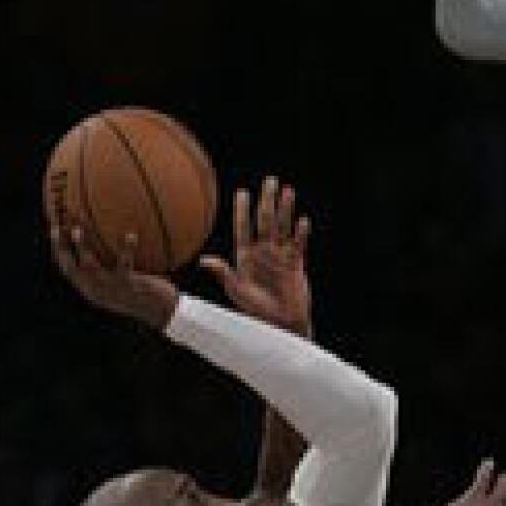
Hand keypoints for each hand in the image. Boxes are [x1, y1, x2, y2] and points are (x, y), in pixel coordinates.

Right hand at [49, 224, 178, 329]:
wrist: (163, 313)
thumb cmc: (145, 292)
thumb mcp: (122, 280)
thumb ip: (111, 263)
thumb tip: (108, 233)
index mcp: (92, 290)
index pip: (67, 269)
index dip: (57, 249)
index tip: (52, 227)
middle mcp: (97, 291)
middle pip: (70, 268)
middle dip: (60, 247)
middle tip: (56, 226)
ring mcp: (112, 290)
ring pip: (90, 267)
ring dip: (81, 248)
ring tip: (78, 230)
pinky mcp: (129, 287)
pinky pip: (125, 265)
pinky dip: (126, 249)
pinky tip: (130, 234)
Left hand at [199, 177, 311, 333]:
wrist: (280, 324)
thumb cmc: (256, 311)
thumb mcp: (237, 291)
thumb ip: (223, 273)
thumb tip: (203, 260)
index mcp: (246, 256)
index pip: (244, 228)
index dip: (243, 211)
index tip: (242, 193)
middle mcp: (263, 252)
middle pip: (266, 221)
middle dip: (268, 200)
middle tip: (270, 180)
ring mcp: (280, 256)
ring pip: (283, 227)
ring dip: (285, 209)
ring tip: (287, 191)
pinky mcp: (296, 263)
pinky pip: (299, 244)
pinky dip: (301, 233)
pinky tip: (303, 221)